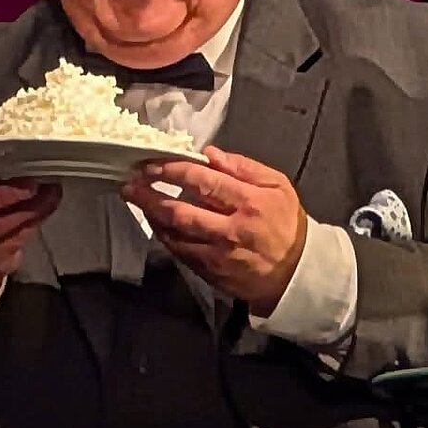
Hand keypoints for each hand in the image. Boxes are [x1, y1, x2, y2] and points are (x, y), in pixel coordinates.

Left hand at [123, 146, 308, 314]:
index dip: (171, 170)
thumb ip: (244, 166)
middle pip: (180, 211)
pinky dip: (165, 237)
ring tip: (137, 200)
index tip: (150, 163)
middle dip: (149, 196)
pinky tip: (157, 224)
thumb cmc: (286, 224)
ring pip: (175, 235)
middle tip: (129, 184)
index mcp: (248, 202)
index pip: (202, 181)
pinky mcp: (213, 273)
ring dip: (152, 216)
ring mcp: (220, 255)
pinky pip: (181, 253)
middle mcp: (231, 230)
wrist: (297, 274)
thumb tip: (211, 153)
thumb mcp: (277, 186)